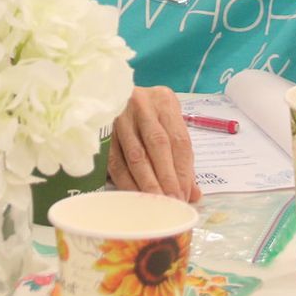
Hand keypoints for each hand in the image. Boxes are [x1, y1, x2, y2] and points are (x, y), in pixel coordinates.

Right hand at [108, 87, 199, 201]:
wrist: (112, 93)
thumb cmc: (149, 114)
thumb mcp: (169, 125)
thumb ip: (182, 158)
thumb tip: (193, 195)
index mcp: (164, 101)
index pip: (179, 140)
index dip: (183, 171)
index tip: (185, 195)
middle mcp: (142, 105)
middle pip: (158, 145)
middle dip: (166, 178)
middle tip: (172, 202)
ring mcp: (120, 116)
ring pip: (135, 154)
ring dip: (147, 182)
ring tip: (155, 203)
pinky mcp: (102, 132)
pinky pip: (115, 161)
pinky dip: (125, 181)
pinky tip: (134, 196)